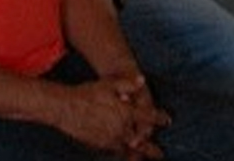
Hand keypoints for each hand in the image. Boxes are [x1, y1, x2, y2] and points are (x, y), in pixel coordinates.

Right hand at [50, 73, 165, 157]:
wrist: (66, 108)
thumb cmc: (87, 94)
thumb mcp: (108, 84)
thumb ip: (127, 83)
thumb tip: (142, 80)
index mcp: (126, 112)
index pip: (148, 117)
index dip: (159, 119)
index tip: (167, 120)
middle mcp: (121, 128)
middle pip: (142, 141)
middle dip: (152, 149)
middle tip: (160, 154)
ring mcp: (111, 138)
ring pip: (129, 149)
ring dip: (138, 154)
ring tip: (142, 158)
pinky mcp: (100, 144)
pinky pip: (116, 151)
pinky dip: (123, 153)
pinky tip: (124, 154)